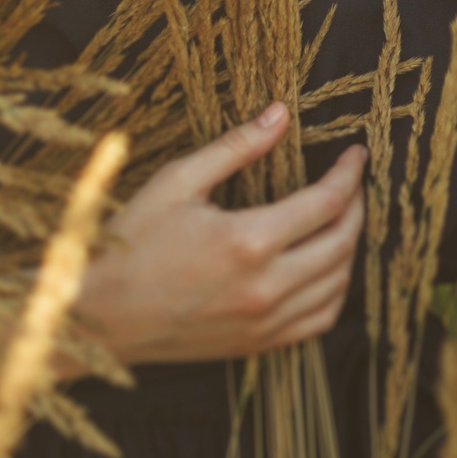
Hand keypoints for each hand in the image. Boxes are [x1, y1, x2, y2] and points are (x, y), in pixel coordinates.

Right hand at [73, 102, 363, 364]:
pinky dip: (334, 292)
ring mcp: (263, 322)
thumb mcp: (178, 181)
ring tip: (341, 220)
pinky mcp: (256, 344)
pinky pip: (318, 321)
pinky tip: (325, 269)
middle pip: (342, 244)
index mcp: (248, 241)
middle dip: (357, 207)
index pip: (326, 203)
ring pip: (338, 285)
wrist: (99, 314)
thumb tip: (282, 113)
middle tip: (353, 184)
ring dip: (349, 249)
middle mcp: (264, 287)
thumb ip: (236, 147)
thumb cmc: (132, 242)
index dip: (349, 175)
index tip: (356, 155)